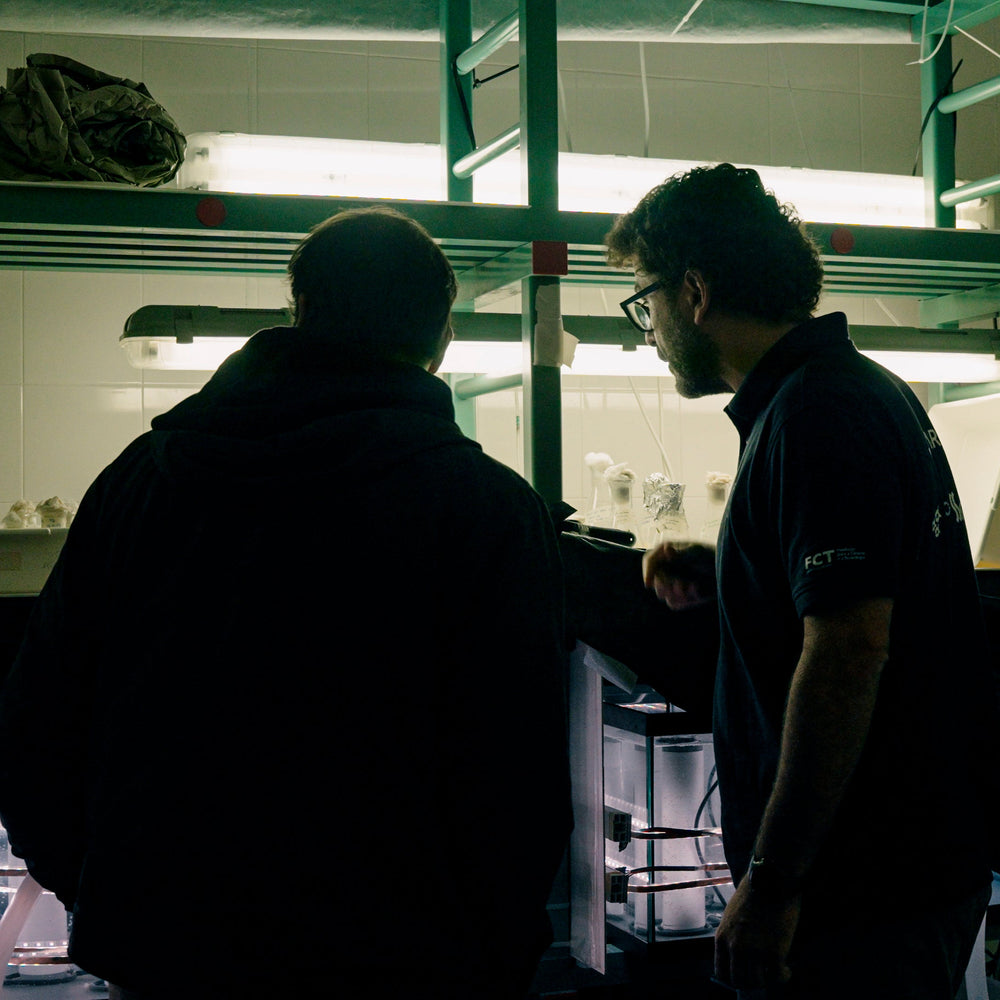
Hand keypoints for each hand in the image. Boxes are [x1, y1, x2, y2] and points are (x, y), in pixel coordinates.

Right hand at [641, 541, 716, 608]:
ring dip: (677, 593)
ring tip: (692, 586)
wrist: (728, 573)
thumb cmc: (713, 556)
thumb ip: (682, 554)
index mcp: (666, 552)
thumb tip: (667, 549)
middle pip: (655, 580)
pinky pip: (674, 603)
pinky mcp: (679, 596)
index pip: (649, 561)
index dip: (647, 572)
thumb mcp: (698, 553)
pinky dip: (685, 600)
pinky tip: (696, 590)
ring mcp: (672, 582)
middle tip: (681, 584)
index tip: (649, 584)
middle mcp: (666, 567)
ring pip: (664, 594)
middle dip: (666, 584)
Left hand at [713, 876, 800, 990]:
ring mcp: (754, 951)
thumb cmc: (753, 892)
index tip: (743, 977)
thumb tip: (741, 956)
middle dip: (751, 982)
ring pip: (758, 982)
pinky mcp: (774, 952)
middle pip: (740, 981)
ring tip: (775, 972)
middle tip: (762, 977)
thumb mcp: (733, 915)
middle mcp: (735, 947)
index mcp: (722, 937)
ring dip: (767, 980)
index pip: (721, 972)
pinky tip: (786, 969)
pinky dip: (783, 976)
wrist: (771, 880)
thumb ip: (733, 936)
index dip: (733, 978)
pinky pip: (777, 976)